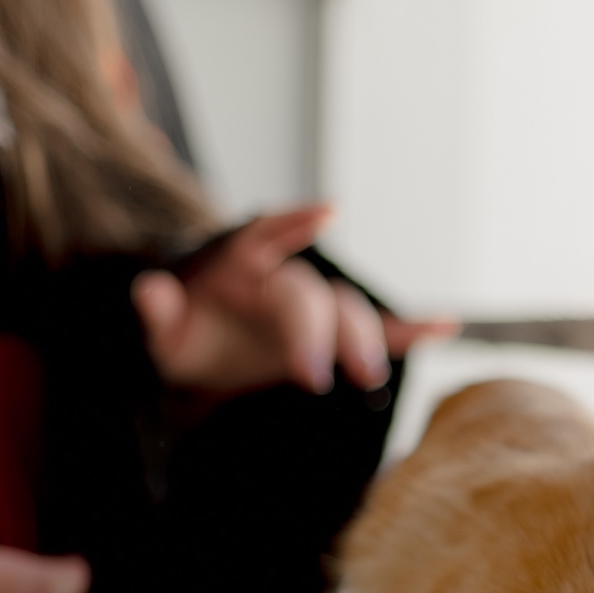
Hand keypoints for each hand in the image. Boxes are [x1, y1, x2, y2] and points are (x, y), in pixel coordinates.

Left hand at [131, 206, 453, 396]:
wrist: (203, 359)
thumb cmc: (183, 338)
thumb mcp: (159, 331)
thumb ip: (157, 311)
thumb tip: (148, 291)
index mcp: (240, 263)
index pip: (266, 235)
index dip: (295, 221)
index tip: (328, 213)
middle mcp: (283, 278)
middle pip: (309, 297)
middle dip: (314, 334)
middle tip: (309, 376)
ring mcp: (313, 308)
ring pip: (347, 313)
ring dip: (359, 342)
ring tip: (364, 379)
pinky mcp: (333, 338)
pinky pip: (378, 330)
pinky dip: (410, 330)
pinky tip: (445, 326)